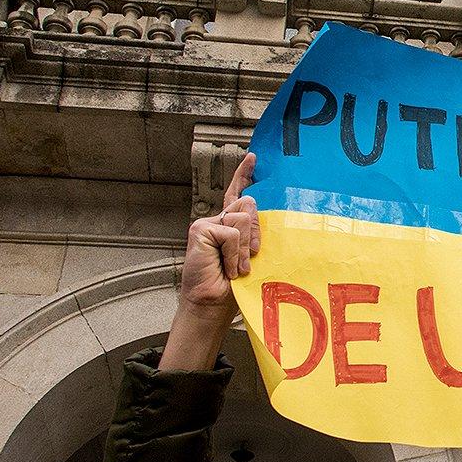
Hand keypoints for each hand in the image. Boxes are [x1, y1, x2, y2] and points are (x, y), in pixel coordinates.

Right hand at [162, 153, 258, 370]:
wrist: (212, 304)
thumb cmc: (233, 284)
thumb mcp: (249, 254)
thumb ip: (252, 233)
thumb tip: (259, 212)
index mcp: (227, 224)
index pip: (236, 194)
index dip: (244, 175)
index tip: (253, 158)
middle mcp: (215, 220)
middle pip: (249, 204)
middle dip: (256, 232)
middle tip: (249, 258)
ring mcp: (206, 224)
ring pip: (243, 219)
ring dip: (245, 248)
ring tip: (236, 267)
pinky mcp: (202, 231)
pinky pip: (233, 234)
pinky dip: (235, 253)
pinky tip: (227, 267)